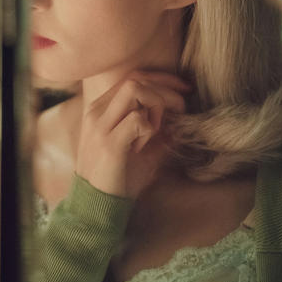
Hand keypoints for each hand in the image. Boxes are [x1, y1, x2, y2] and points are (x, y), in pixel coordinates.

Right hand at [75, 71, 188, 198]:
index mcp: (100, 109)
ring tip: (158, 130)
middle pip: (136, 79)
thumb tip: (180, 112)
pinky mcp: (109, 143)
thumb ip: (154, 126)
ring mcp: (100, 126)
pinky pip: (138, 119)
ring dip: (156, 106)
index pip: (133, 77)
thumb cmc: (119, 176)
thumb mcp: (138, 146)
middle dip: (166, 90)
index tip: (184, 91)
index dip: (163, 80)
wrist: (97, 204)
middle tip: (181, 110)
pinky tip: (146, 144)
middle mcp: (97, 112)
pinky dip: (150, 129)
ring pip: (136, 91)